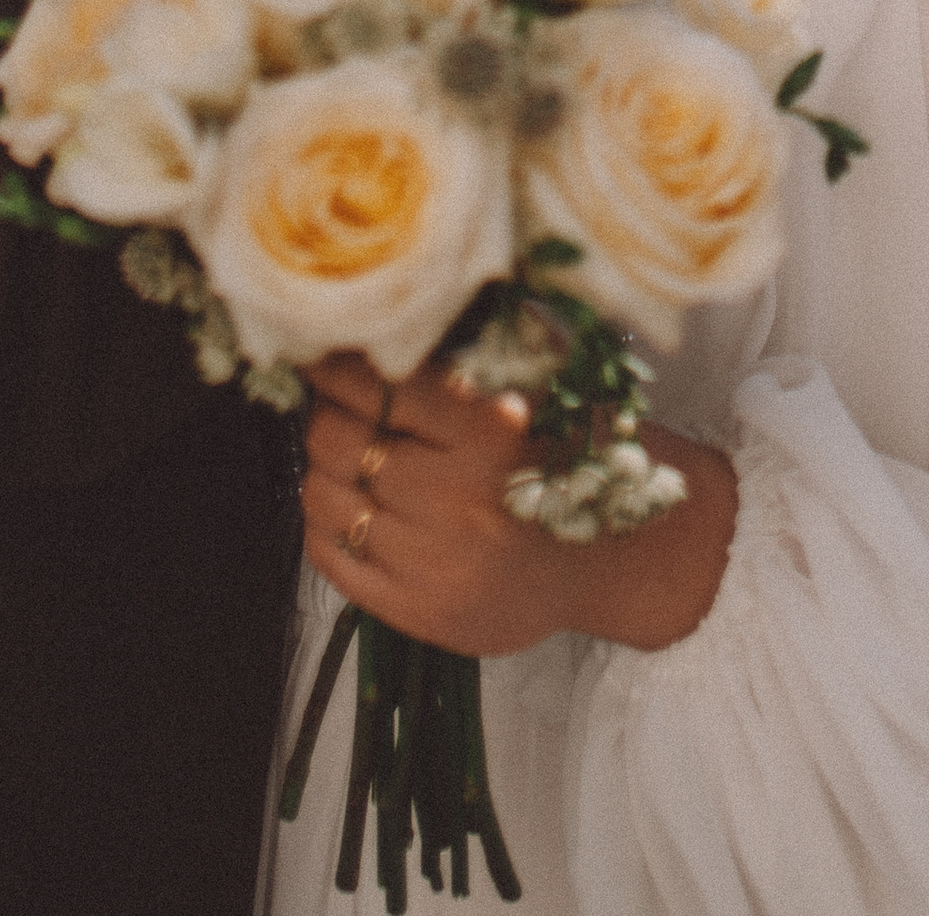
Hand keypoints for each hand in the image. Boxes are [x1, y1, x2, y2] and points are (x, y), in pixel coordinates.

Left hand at [300, 356, 738, 658]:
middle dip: (324, 415)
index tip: (322, 355)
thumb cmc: (565, 459)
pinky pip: (332, 560)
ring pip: (328, 499)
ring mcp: (432, 562)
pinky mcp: (415, 610)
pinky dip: (324, 525)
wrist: (606, 561)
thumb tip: (395, 317)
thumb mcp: (537, 389)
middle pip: (342, 442)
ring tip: (341, 456)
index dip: (338, 368)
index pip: (381, 387)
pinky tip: (344, 506)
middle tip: (328, 404)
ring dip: (322, 469)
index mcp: (488, 432)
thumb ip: (474, 354)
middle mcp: (455, 499)